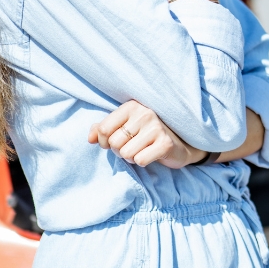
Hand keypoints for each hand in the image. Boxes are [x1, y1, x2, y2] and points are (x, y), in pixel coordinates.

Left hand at [87, 99, 205, 168]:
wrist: (178, 143)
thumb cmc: (145, 135)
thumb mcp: (124, 127)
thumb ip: (103, 129)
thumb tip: (90, 138)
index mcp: (132, 106)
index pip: (104, 129)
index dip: (104, 141)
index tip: (115, 142)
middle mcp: (145, 113)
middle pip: (114, 143)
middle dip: (120, 150)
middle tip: (133, 146)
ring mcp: (157, 127)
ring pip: (125, 153)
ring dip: (131, 157)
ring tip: (142, 149)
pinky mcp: (165, 143)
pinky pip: (139, 160)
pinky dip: (142, 161)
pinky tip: (151, 154)